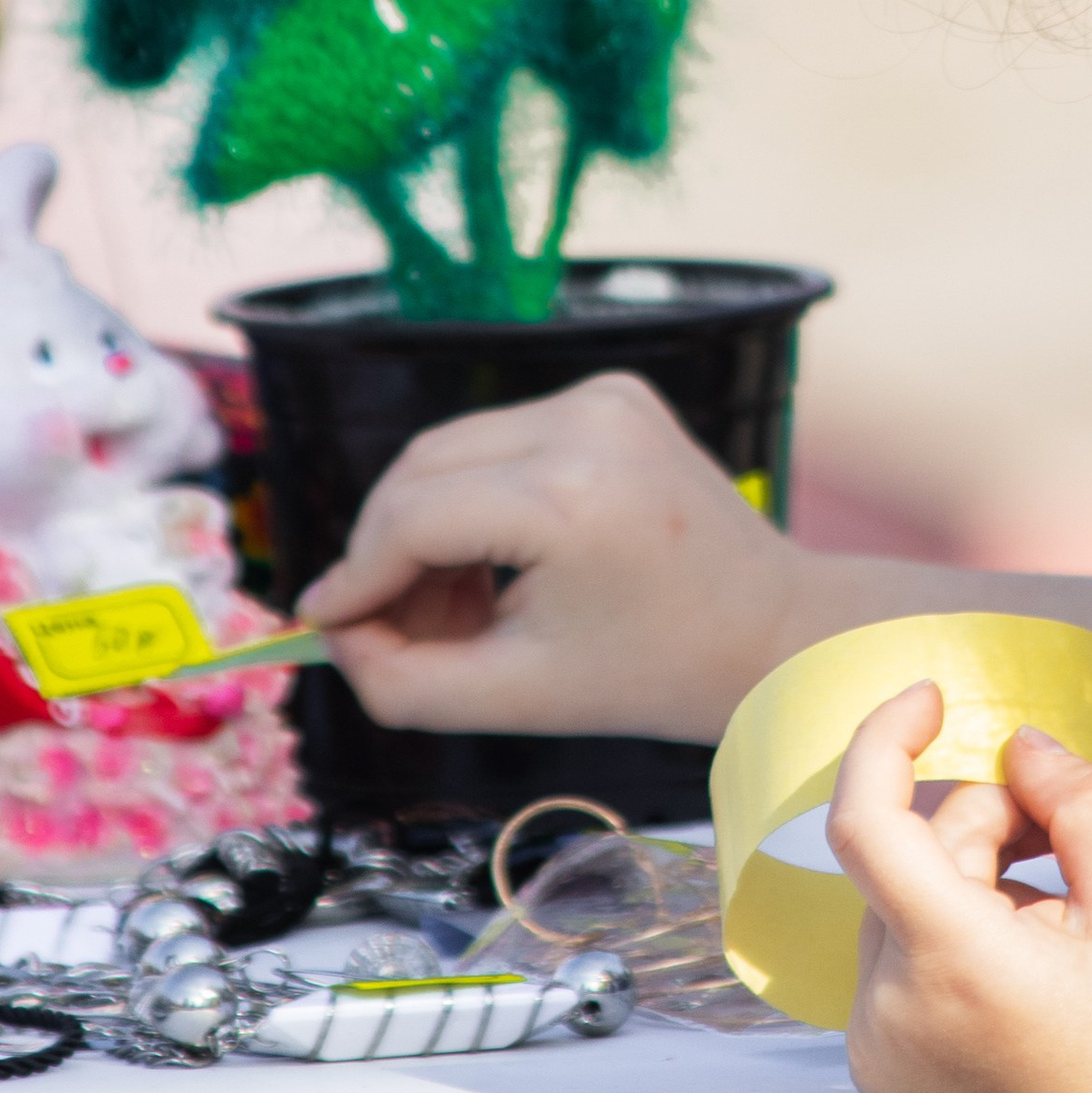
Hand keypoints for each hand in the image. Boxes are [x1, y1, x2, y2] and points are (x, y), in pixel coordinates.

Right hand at [300, 371, 809, 744]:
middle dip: (385, 554)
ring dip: (426, 528)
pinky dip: (476, 500)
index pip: (412, 519)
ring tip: (450, 615)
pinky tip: (494, 572)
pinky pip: (500, 441)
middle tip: (384, 632)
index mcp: (567, 495)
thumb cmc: (653, 674)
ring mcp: (602, 397)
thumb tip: (332, 633)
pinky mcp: (611, 394)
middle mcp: (584, 423)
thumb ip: (400, 681)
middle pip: (420, 471)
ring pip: (452, 451)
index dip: (355, 578)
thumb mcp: (514, 698)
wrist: (770, 630)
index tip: (321, 626)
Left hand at [828, 682, 1091, 1092]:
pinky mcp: (875, 1068)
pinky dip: (952, 939)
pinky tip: (1027, 977)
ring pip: (904, 903)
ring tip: (1059, 927)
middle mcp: (890, 1001)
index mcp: (952, 960)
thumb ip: (1085, 808)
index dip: (885, 737)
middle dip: (988, 825)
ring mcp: (873, 1041)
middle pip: (913, 853)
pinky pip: (899, 959)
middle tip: (1068, 844)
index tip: (933, 697)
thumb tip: (1024, 746)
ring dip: (972, 884)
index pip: (866, 818)